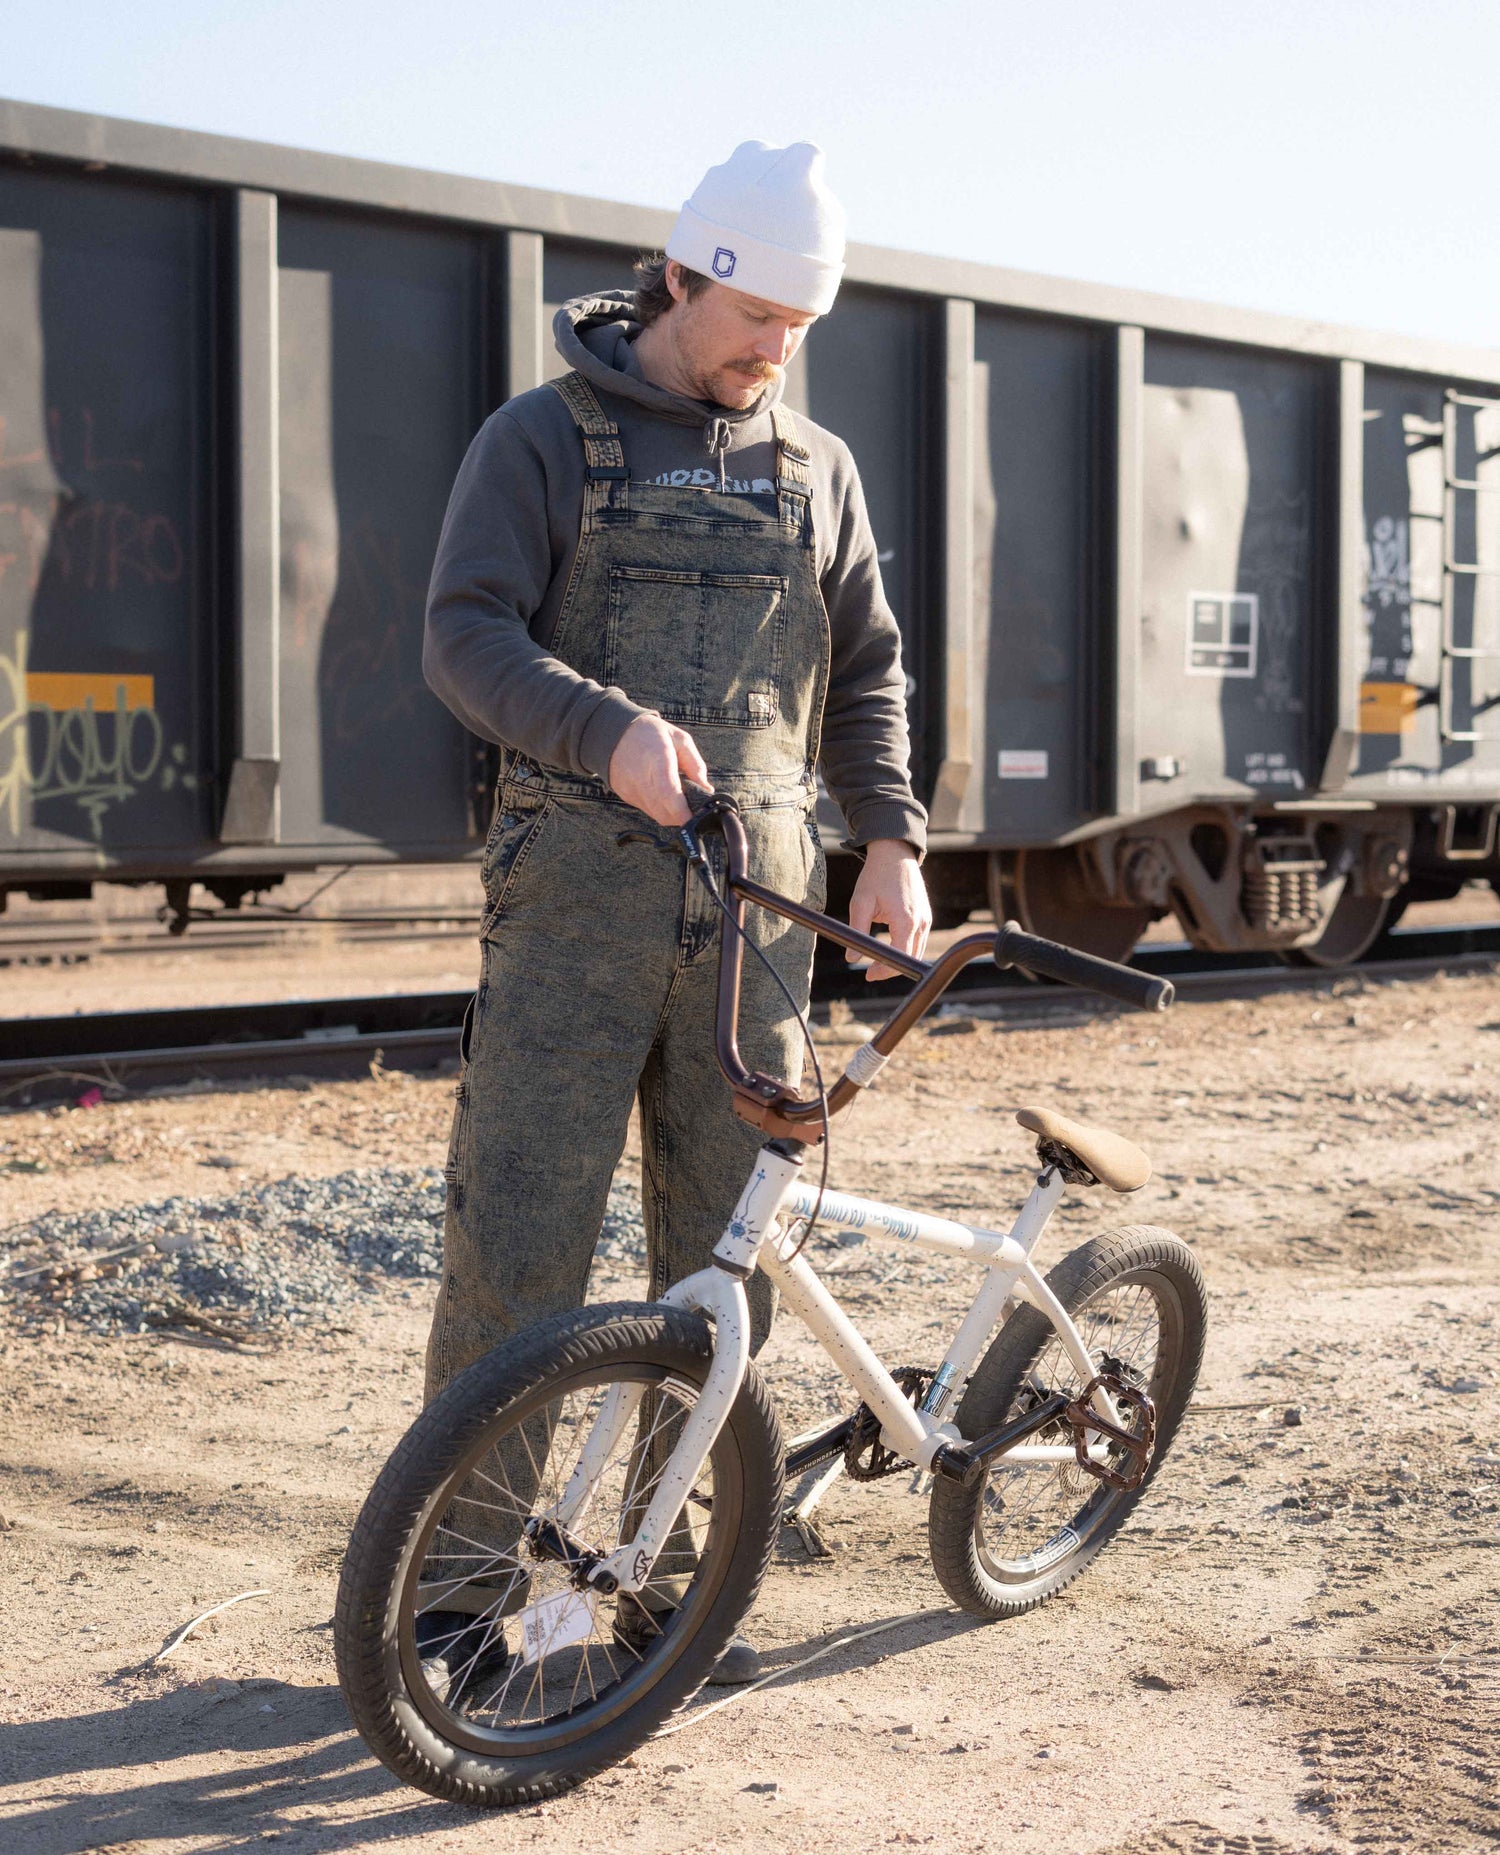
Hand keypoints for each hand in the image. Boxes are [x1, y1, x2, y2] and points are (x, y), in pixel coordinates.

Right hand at [607, 713, 710, 825]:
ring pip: (657, 816)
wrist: (613, 733)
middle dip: (683, 817)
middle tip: (693, 807)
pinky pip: (647, 810)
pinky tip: (663, 794)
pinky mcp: (626, 797)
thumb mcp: (679, 740)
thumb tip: (706, 789)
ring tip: (679, 798)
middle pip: (665, 814)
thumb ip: (695, 765)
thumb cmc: (649, 734)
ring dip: (672, 814)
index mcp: (658, 761)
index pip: (670, 795)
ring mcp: (632, 791)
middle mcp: (643, 780)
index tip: (697, 816)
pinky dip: (659, 808)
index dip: (684, 812)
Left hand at [848, 840, 930, 980]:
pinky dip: (906, 949)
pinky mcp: (927, 916)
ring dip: (899, 960)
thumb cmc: (876, 876)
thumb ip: (857, 931)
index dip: (884, 970)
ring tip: (879, 962)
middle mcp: (921, 922)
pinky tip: (891, 948)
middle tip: (871, 972)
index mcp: (905, 919)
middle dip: (891, 969)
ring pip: (917, 952)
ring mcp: (927, 919)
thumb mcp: (860, 902)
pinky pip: (919, 941)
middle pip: (910, 959)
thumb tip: (852, 957)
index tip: (868, 975)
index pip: (899, 957)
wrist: (895, 853)